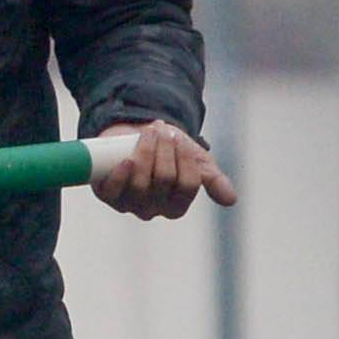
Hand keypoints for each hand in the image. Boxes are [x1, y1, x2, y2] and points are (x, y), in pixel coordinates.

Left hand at [91, 119, 234, 220]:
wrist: (138, 136)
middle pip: (164, 180)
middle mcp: (153, 210)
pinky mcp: (107, 195)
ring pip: (140, 183)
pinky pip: (113, 192)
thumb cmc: (172, 151)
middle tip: (161, 129)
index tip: (180, 139)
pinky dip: (120, 176)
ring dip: (146, 153)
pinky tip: (127, 161)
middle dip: (165, 150)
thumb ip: (213, 179)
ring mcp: (128, 204)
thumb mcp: (197, 162)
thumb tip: (231, 200)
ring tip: (148, 133)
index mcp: (177, 206)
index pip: (188, 185)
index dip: (185, 159)